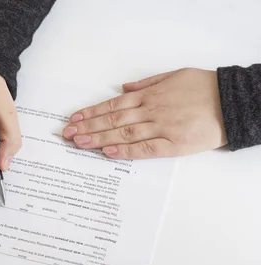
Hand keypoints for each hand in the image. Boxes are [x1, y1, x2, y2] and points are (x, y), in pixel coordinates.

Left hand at [62, 68, 226, 158]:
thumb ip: (147, 82)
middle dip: (87, 126)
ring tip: (79, 143)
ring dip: (98, 139)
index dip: (91, 112)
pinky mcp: (173, 145)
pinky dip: (125, 151)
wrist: (233, 103)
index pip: (113, 104)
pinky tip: (107, 152)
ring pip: (123, 134)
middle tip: (67, 134)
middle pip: (112, 120)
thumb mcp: (175, 75)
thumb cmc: (205, 88)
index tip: (74, 118)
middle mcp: (151, 111)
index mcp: (150, 95)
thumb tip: (123, 87)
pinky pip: (144, 149)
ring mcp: (161, 128)